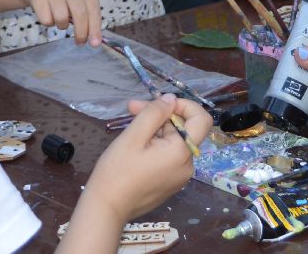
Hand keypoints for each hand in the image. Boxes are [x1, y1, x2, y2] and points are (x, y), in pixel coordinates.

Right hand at [23, 0, 102, 46]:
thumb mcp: (80, 3)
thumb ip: (89, 19)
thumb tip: (95, 41)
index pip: (93, 10)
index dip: (95, 28)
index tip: (95, 43)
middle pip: (80, 15)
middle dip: (81, 33)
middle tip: (80, 42)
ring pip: (62, 19)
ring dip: (62, 26)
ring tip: (61, 19)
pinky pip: (47, 20)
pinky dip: (49, 23)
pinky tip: (49, 14)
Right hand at [85, 95, 211, 218]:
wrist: (106, 208)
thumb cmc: (118, 171)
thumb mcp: (133, 136)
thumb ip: (154, 113)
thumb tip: (171, 99)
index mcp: (182, 152)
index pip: (201, 119)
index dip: (183, 105)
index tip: (159, 104)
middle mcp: (187, 165)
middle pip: (183, 129)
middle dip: (161, 115)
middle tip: (132, 109)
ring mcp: (179, 176)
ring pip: (174, 141)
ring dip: (156, 129)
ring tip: (130, 127)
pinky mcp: (170, 182)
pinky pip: (169, 155)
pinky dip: (156, 144)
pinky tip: (135, 145)